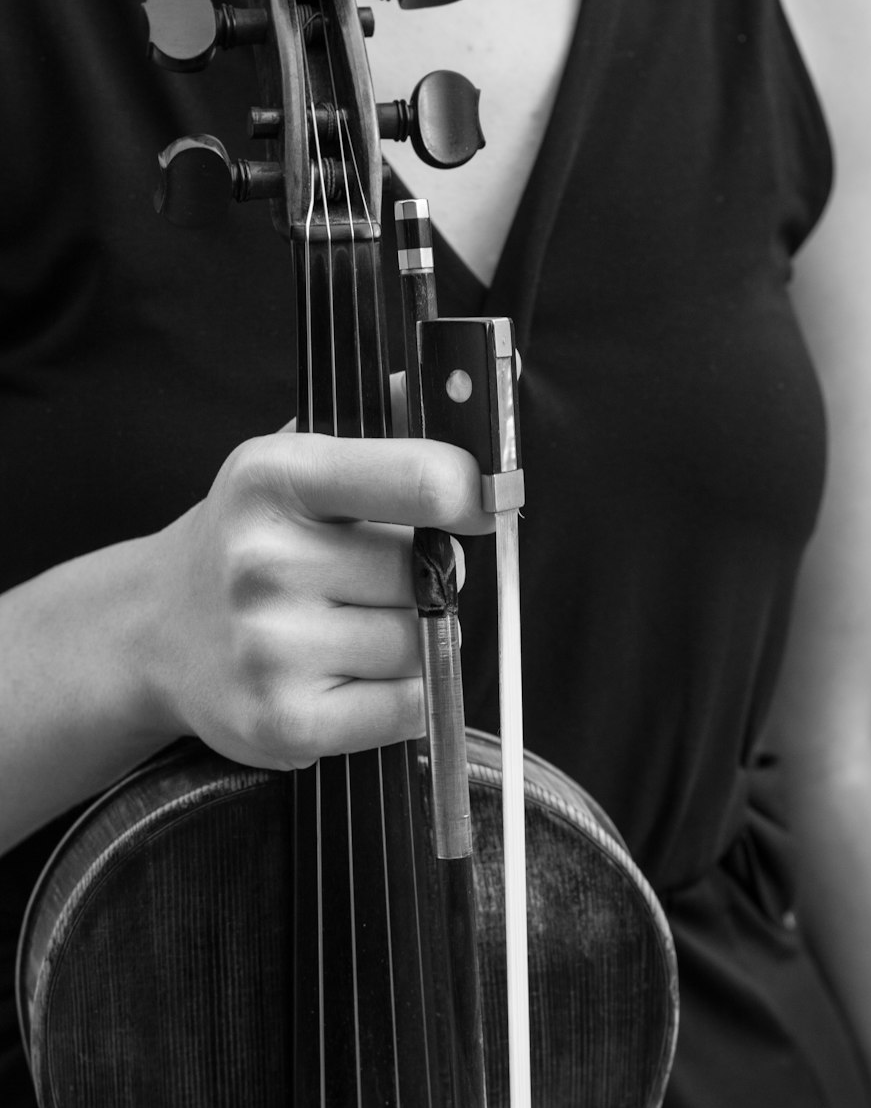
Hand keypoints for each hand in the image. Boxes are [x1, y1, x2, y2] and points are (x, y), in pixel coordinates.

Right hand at [144, 430, 489, 766]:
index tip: (482, 504)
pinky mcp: (284, 720)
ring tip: (350, 625)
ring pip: (421, 643)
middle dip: (425, 578)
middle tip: (374, 577)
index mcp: (275, 476)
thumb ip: (381, 425)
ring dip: (411, 639)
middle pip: (428, 575)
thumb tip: (456, 387)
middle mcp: (264, 559)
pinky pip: (407, 707)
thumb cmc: (249, 541)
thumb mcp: (294, 462)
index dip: (474, 495)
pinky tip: (350, 674)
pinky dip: (401, 696)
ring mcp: (271, 646)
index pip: (422, 480)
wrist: (152, 632)